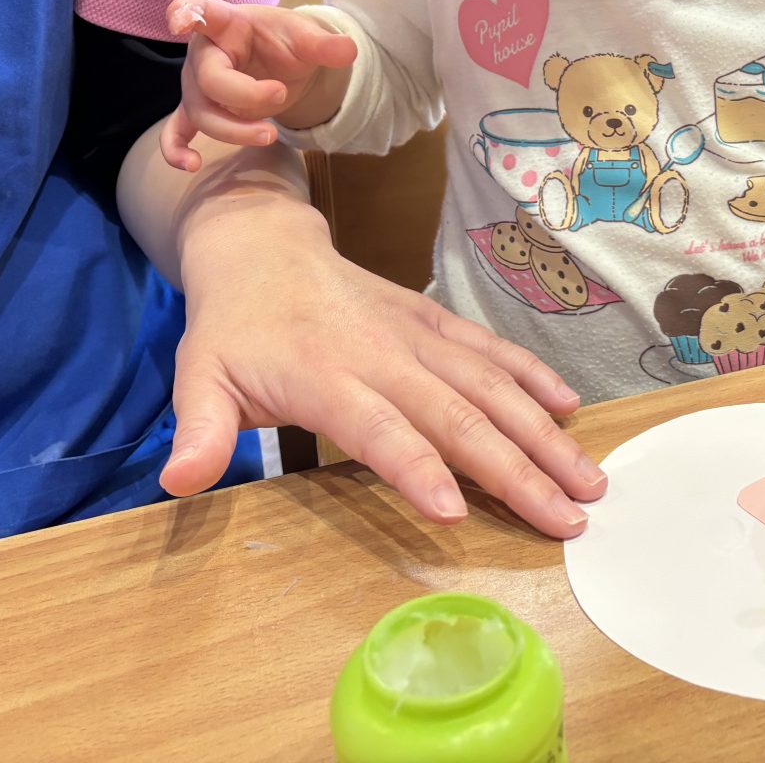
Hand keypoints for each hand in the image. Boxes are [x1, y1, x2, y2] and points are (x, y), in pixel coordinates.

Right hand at [160, 0, 357, 170]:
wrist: (277, 61)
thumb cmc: (282, 41)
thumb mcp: (305, 38)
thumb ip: (323, 44)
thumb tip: (350, 50)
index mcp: (228, 24)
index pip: (203, 11)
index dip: (188, 13)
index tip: (180, 22)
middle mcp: (204, 54)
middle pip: (208, 81)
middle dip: (245, 96)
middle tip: (281, 95)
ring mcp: (195, 85)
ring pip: (202, 113)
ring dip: (234, 130)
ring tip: (271, 135)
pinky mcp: (196, 110)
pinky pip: (176, 132)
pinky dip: (177, 150)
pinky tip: (192, 165)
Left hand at [160, 218, 606, 539]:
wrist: (262, 247)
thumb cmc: (233, 329)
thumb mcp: (199, 376)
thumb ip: (199, 430)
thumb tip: (177, 481)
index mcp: (325, 374)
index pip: (378, 427)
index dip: (414, 467)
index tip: (454, 511)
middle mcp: (382, 352)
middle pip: (457, 413)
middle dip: (515, 467)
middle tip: (567, 517)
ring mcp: (416, 333)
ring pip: (490, 384)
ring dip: (542, 432)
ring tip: (587, 480)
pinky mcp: (434, 321)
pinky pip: (491, 348)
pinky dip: (532, 375)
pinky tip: (569, 409)